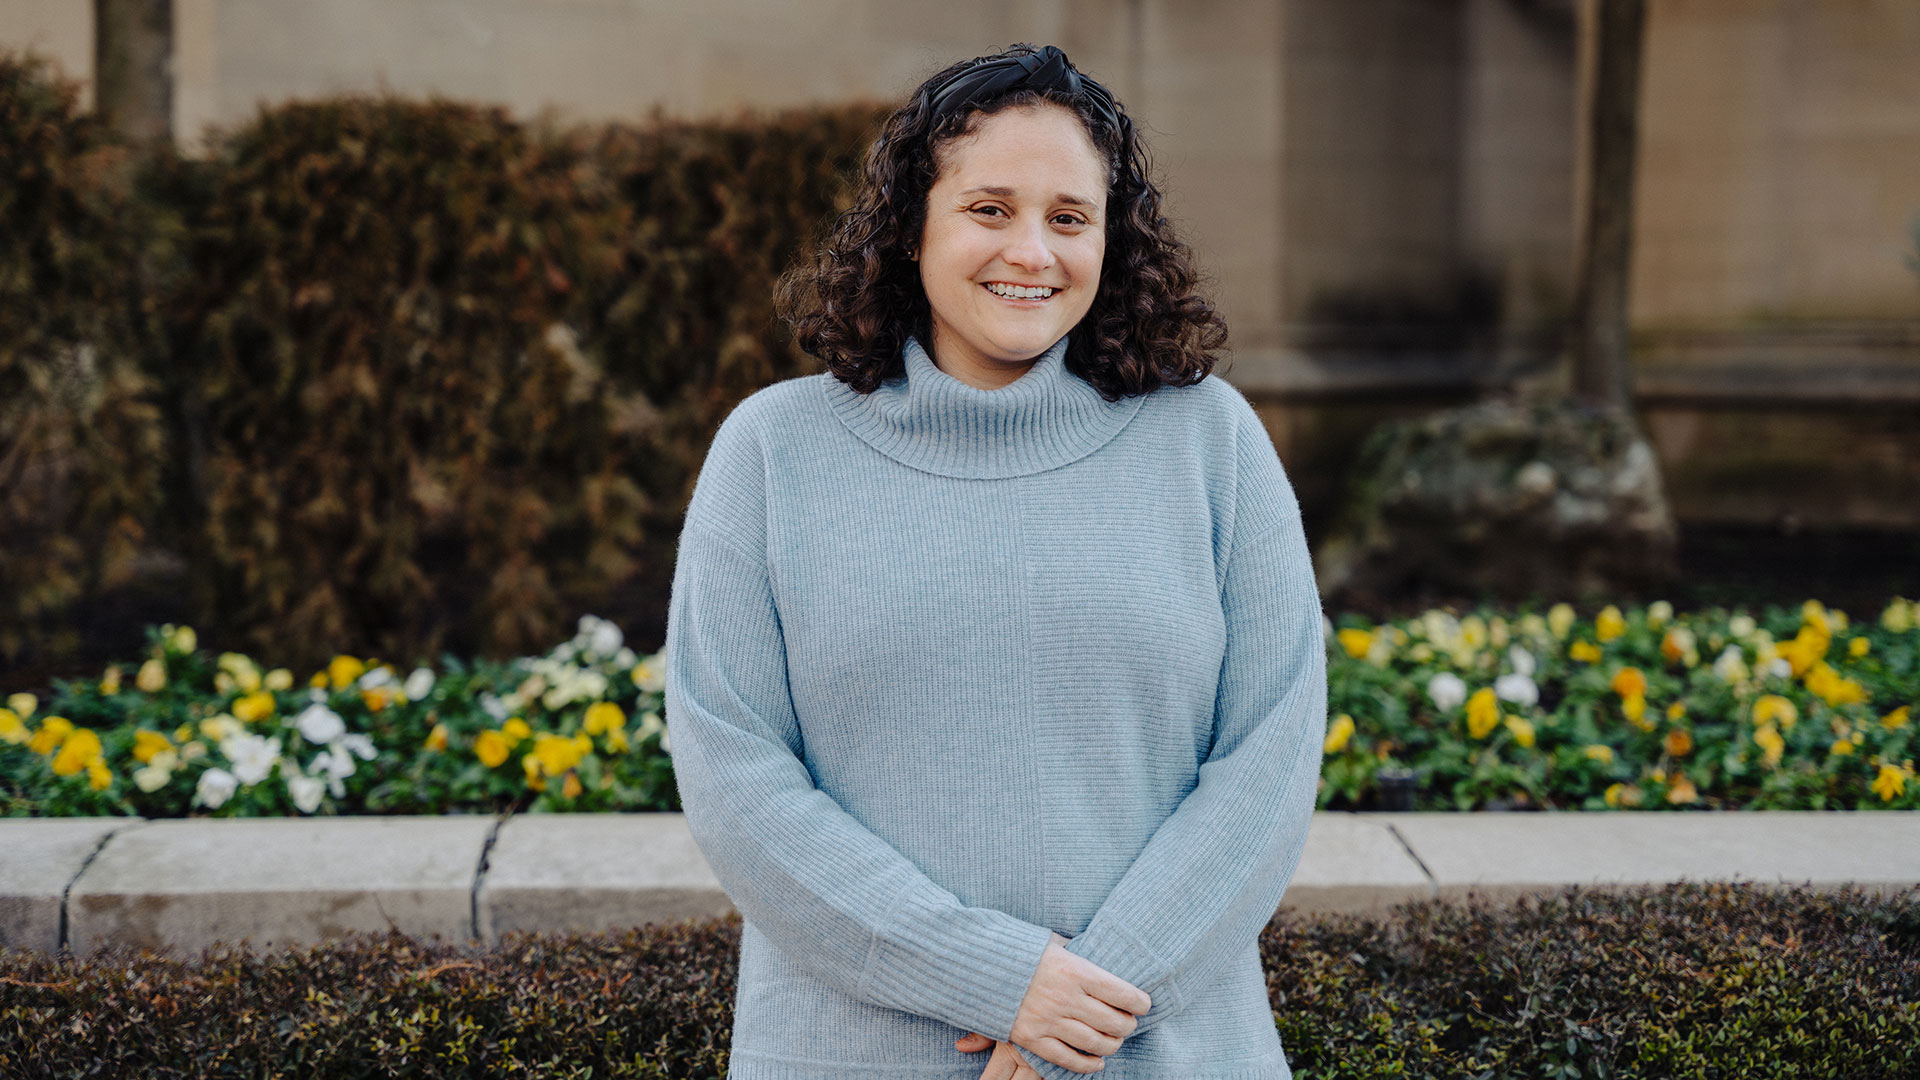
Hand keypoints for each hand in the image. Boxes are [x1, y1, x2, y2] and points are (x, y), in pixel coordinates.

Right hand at [956, 932, 1148, 1073]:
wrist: (977, 964)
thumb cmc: (1021, 951)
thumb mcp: (1053, 944)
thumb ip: (1079, 954)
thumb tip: (1104, 958)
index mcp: (1075, 970)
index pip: (1123, 993)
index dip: (1140, 1002)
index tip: (1144, 1004)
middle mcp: (1065, 997)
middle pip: (1114, 1021)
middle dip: (1128, 1024)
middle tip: (1128, 1022)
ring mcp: (1048, 1020)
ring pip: (1096, 1043)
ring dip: (1112, 1044)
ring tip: (1114, 1040)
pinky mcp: (1031, 1038)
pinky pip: (1068, 1059)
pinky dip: (1088, 1064)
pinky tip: (1097, 1061)